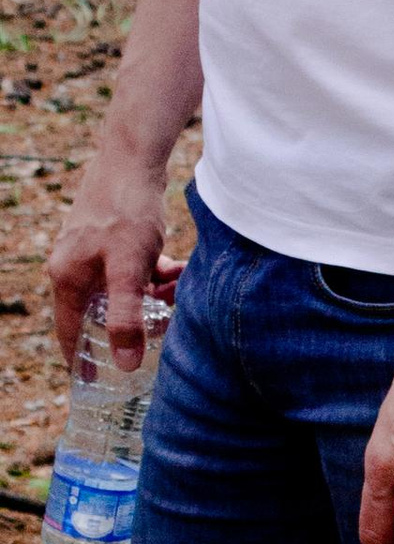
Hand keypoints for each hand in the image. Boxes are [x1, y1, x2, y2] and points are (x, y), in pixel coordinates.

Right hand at [49, 142, 169, 367]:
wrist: (131, 157)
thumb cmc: (126, 212)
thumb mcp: (129, 269)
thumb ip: (126, 317)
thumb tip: (125, 363)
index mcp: (67, 279)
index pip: (69, 333)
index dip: (81, 361)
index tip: (94, 386)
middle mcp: (72, 266)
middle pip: (100, 311)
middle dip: (133, 322)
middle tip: (163, 329)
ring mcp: (90, 250)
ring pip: (122, 289)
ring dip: (150, 296)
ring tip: (176, 288)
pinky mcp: (110, 236)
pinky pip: (131, 269)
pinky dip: (152, 274)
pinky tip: (174, 270)